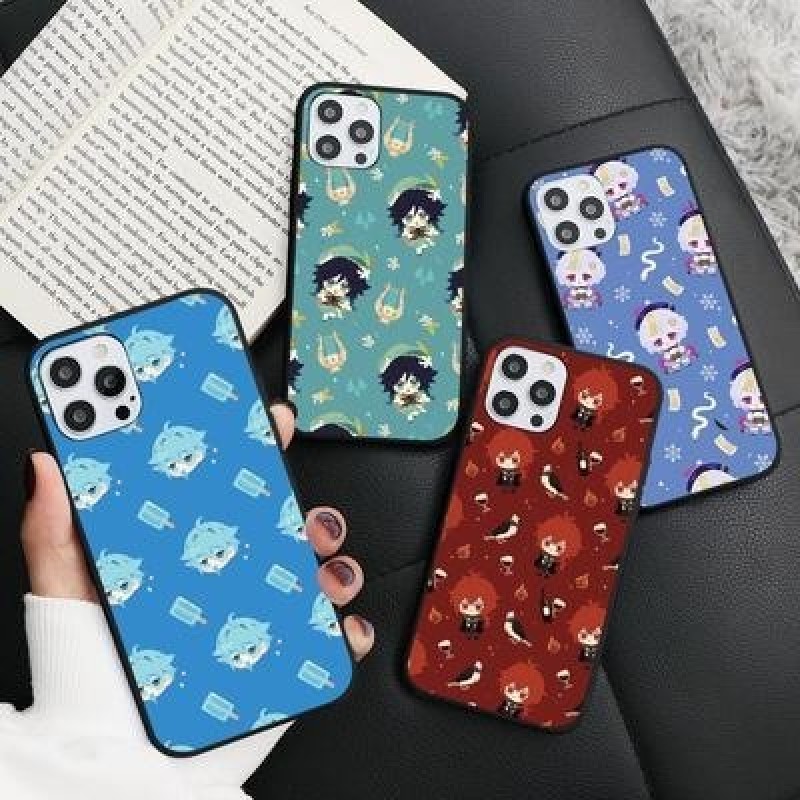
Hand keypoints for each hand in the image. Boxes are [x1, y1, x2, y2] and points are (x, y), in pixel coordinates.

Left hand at [20, 402, 374, 659]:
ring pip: (317, 568)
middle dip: (302, 501)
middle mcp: (228, 575)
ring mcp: (261, 614)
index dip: (248, 447)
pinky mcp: (286, 657)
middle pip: (281, 522)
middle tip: (296, 501)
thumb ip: (54, 532)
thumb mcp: (65, 596)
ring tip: (320, 565)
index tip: (260, 418)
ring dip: (332, 557)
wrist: (123, 763)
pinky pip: (332, 635)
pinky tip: (335, 625)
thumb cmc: (92, 680)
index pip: (223, 485)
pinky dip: (346, 628)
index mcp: (184, 550)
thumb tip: (48, 465)